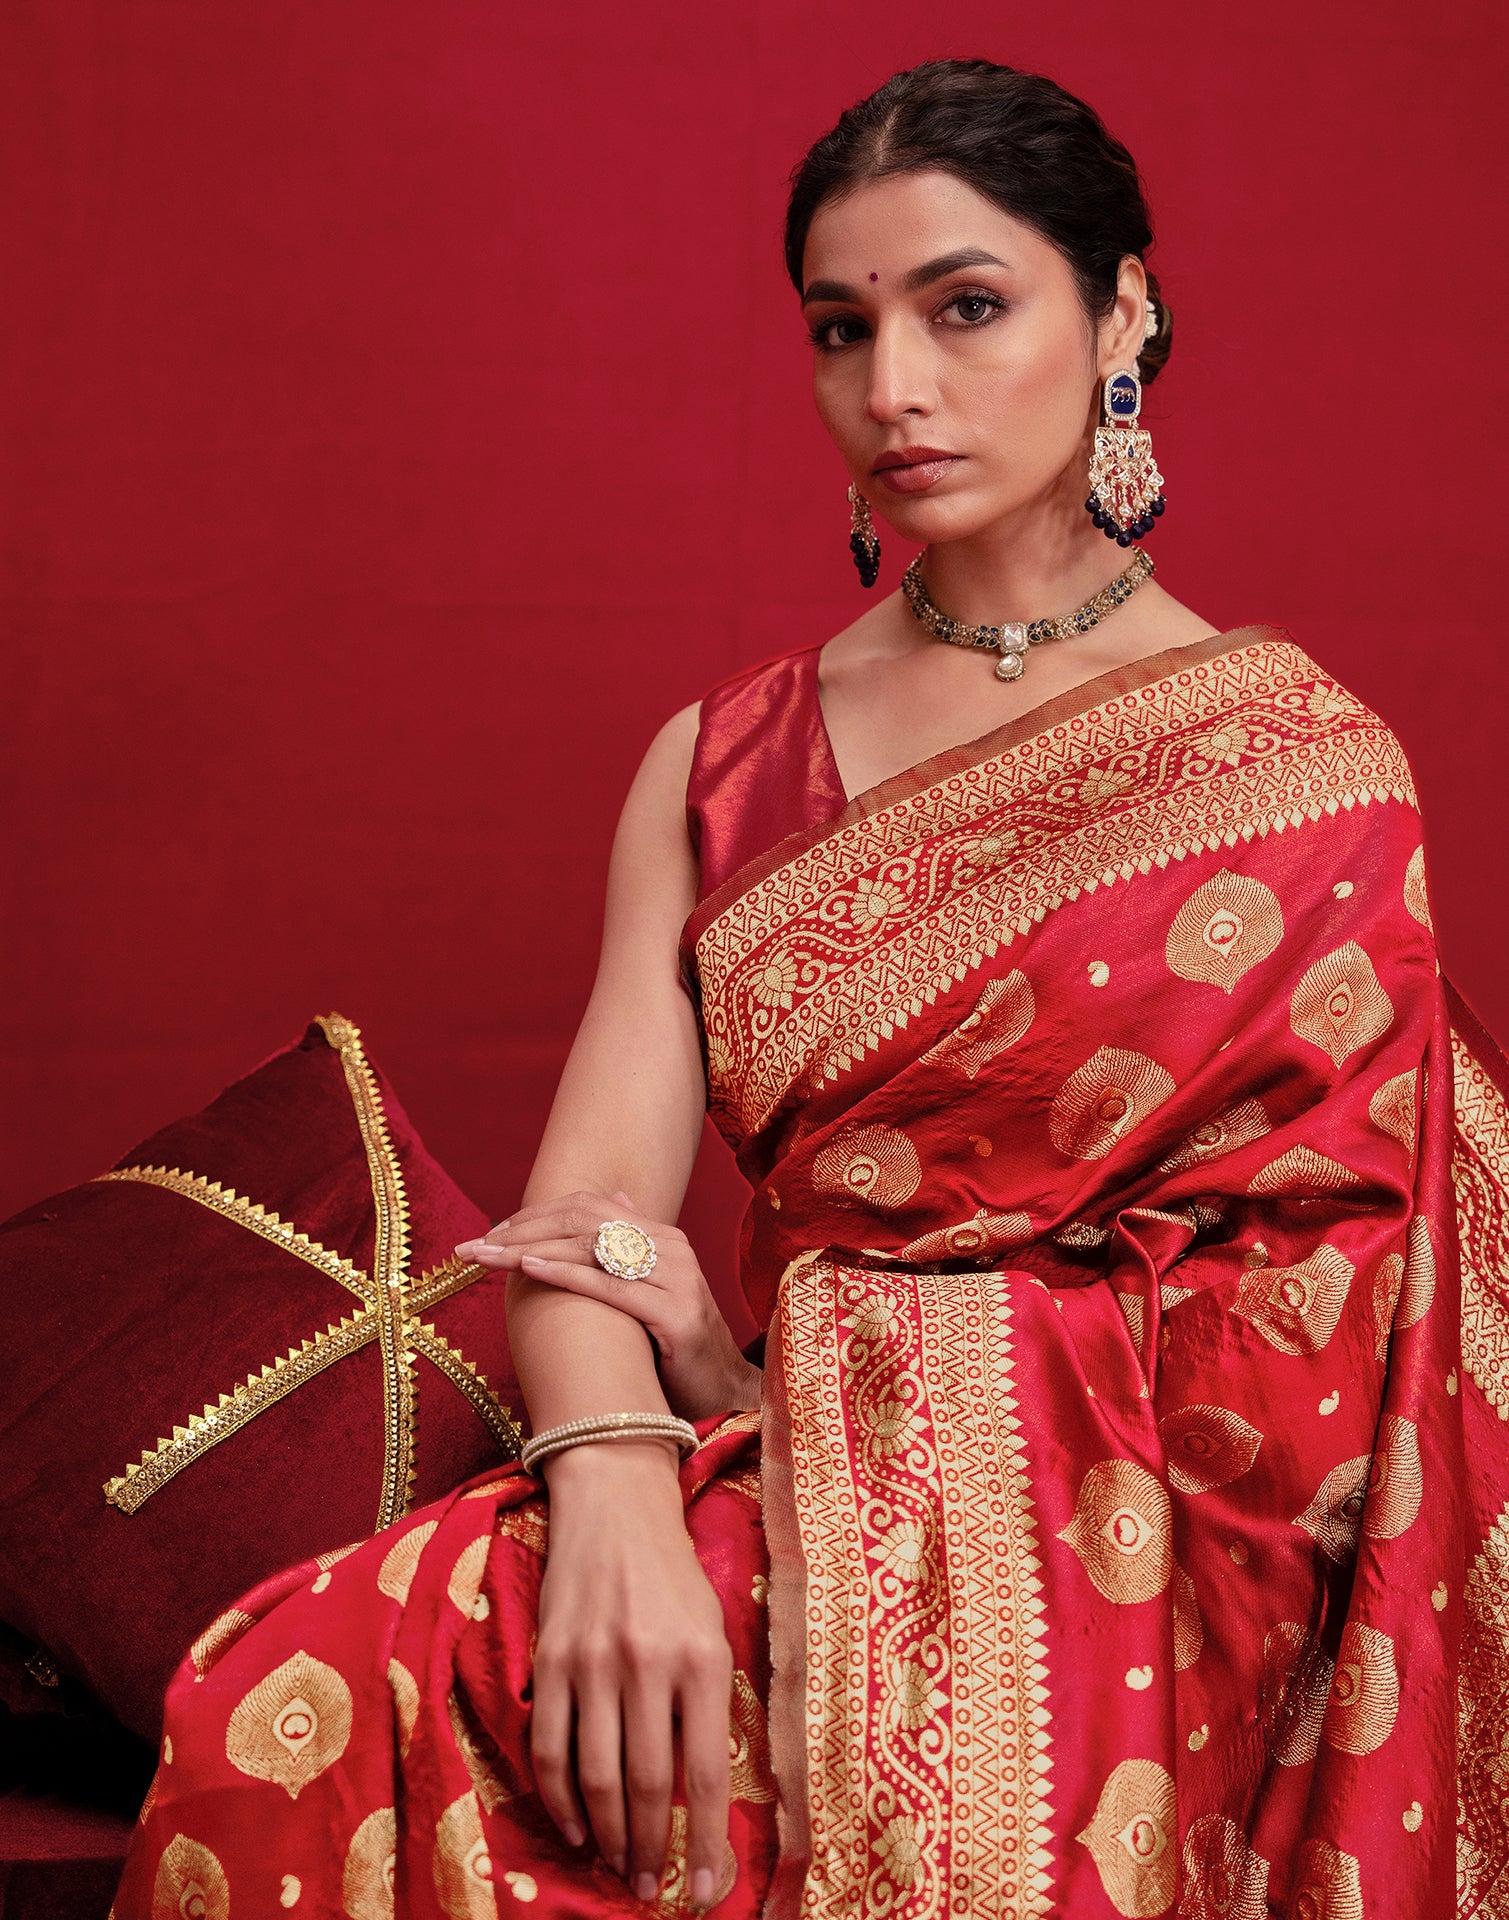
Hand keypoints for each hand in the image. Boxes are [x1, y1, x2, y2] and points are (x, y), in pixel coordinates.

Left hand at [456, 1191, 760, 1421]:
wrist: (726, 1392)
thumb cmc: (675, 1348)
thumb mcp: (648, 1292)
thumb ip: (627, 1251)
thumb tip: (614, 1199)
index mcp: (662, 1237)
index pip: (587, 1208)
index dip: (534, 1216)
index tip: (487, 1234)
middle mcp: (672, 1247)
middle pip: (584, 1221)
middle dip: (521, 1230)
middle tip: (472, 1246)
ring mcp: (678, 1278)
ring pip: (592, 1248)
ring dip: (529, 1249)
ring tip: (486, 1256)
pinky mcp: (677, 1315)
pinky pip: (612, 1287)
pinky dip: (568, 1274)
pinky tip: (530, 1269)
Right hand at [531, 1444, 732, 1909]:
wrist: (616, 1505)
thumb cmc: (675, 1576)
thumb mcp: (713, 1632)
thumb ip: (710, 1705)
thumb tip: (706, 1798)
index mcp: (703, 1660)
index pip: (708, 1774)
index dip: (709, 1846)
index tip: (709, 1897)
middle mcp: (649, 1663)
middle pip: (648, 1785)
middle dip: (651, 1850)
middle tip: (651, 1889)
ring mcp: (594, 1661)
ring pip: (595, 1776)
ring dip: (607, 1835)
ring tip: (617, 1867)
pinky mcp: (551, 1658)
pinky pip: (549, 1746)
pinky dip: (559, 1798)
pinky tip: (575, 1826)